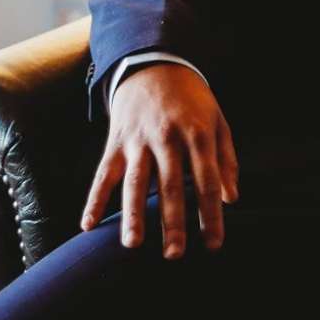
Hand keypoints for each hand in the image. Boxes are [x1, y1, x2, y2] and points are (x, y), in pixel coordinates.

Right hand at [81, 63, 238, 257]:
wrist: (154, 64)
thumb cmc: (192, 99)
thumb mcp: (218, 121)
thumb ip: (226, 160)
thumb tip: (231, 198)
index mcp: (197, 134)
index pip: (206, 180)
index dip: (211, 214)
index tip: (213, 243)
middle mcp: (166, 138)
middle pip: (170, 186)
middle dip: (172, 222)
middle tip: (174, 255)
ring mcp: (138, 140)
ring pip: (135, 182)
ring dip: (132, 214)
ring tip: (132, 244)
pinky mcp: (116, 142)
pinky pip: (103, 175)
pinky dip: (94, 200)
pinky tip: (87, 225)